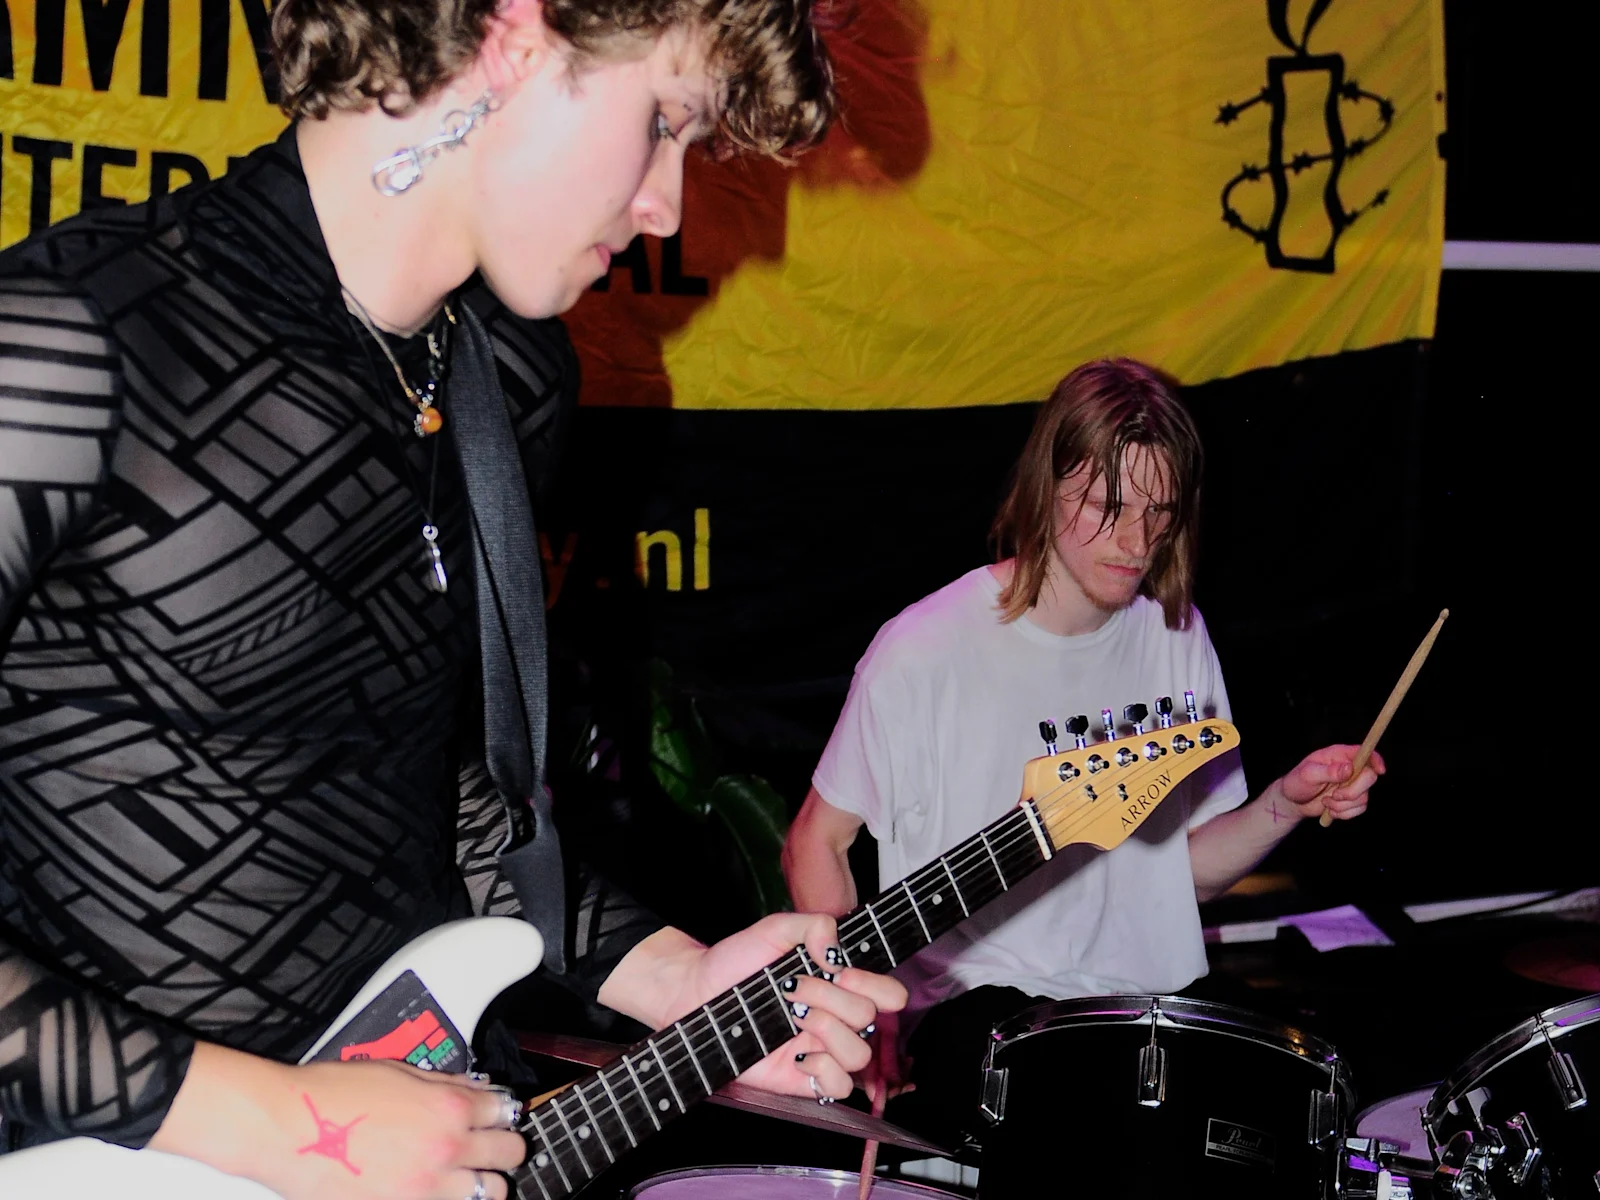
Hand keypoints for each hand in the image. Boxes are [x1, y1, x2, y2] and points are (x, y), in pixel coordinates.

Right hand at [151, 1043, 526, 1199]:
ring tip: (469, 1175)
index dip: (503, 1112)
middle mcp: (446, 1148)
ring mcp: (426, 1187)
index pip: (505, 1112)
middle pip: (510, 1155)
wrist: (287, 1128)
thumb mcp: (398, 1071)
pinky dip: (449, 1198)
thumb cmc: (332, 1094)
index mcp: (449, 1107)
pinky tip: (436, 1189)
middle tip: (492, 1146)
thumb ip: (445, 1083)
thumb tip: (476, 1089)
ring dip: (484, 1181)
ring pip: (489, 1193)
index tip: (499, 1115)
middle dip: (505, 1148)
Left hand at [661, 913, 907, 1101]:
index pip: (890, 994)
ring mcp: (823, 1049)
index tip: (838, 970)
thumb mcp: (776, 929)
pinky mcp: (804, 1078)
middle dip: (831, 998)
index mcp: (840, 985)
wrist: (698, 992)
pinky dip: (823, 1070)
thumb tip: (836, 952)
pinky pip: (839, 1087)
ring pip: (859, 1054)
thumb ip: (813, 925)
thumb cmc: (737, 961)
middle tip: (794, 988)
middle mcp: (837, 1017)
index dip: (873, 984)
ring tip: (793, 1016)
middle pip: (869, 1018)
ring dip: (827, 1030)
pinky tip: (797, 1052)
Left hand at [1278, 744, 1385, 821]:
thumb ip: (1328, 771)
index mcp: (1339, 755)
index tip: (1380, 771)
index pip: (1365, 752)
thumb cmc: (1297, 782)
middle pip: (1370, 777)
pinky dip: (1345, 813)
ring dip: (1343, 805)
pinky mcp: (1352, 800)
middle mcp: (1349, 768)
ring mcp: (1352, 784)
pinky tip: (1330, 810)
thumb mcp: (1307, 774)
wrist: (1293, 801)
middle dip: (1353, 791)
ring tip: (1326, 802)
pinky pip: (1360, 809)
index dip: (1376, 759)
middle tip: (1335, 795)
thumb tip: (1349, 768)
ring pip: (1364, 797)